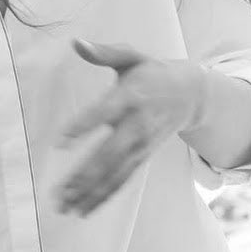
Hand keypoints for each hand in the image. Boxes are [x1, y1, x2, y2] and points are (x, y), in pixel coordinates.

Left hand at [55, 38, 208, 216]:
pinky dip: (103, 197)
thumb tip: (75, 42)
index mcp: (132, 95)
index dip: (84, 125)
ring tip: (65, 206)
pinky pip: (122, 181)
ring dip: (90, 192)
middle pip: (110, 154)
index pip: (105, 111)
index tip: (61, 140)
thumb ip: (103, 52)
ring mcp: (141, 146)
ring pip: (115, 174)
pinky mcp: (142, 158)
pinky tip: (83, 209)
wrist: (191, 94)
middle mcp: (137, 125)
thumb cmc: (151, 71)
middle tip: (59, 191)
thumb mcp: (131, 56)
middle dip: (84, 175)